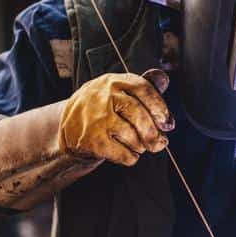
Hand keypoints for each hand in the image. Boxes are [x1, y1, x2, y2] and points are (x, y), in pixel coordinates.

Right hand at [59, 69, 173, 165]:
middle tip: (160, 143)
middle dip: (154, 133)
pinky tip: (128, 154)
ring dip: (141, 146)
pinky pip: (124, 154)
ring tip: (138, 145)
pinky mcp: (92, 140)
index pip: (143, 89)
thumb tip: (164, 78)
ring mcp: (96, 119)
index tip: (167, 123)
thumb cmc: (101, 108)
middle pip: (139, 115)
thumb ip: (142, 86)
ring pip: (133, 137)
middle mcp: (103, 97)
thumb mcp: (118, 91)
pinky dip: (131, 158)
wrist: (68, 127)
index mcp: (114, 81)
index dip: (160, 107)